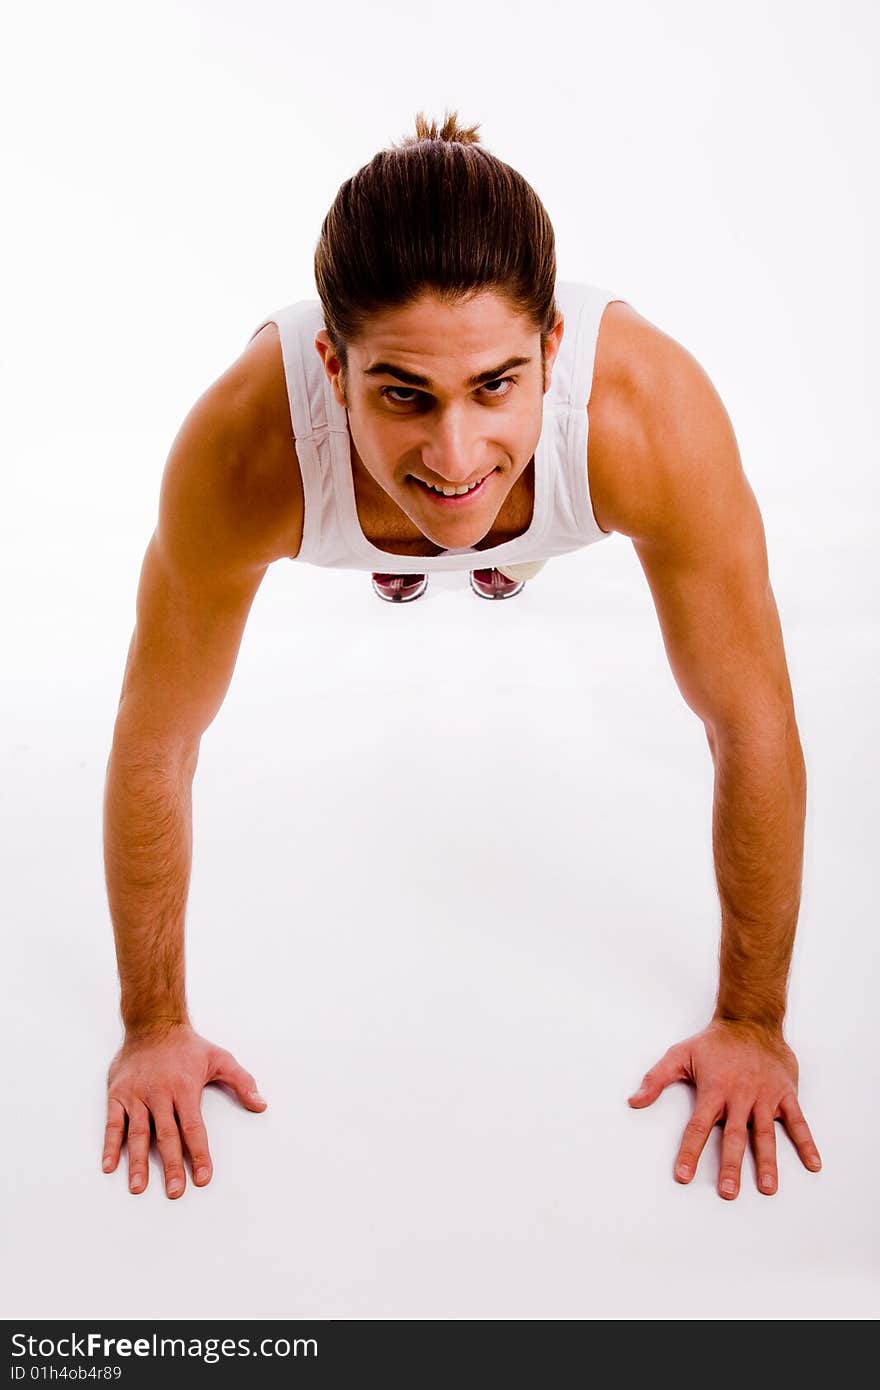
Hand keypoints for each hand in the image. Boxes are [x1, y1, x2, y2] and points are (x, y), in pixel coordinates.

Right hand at [102, 1022, 266, 1198]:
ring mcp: (136, 1096)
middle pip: (166, 1136)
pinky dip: (110, 1146)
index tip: (203, 1177)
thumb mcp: (220, 1058)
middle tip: (175, 1192)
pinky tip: (110, 1167)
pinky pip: (112, 1124)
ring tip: (139, 1188)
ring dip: (138, 1163)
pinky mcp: (117, 1095)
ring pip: (137, 1134)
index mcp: (184, 1088)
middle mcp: (159, 1094)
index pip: (194, 1128)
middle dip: (171, 1166)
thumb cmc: (188, 1046)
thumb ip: (242, 1082)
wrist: (152, 1023)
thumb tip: (261, 1105)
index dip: (199, 1154)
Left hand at [628, 1017, 821, 1198]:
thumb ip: (656, 1079)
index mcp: (714, 1090)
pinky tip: (813, 1165)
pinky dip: (806, 1143)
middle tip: (728, 1193)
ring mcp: (764, 1096)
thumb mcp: (679, 1054)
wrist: (751, 1020)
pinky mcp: (785, 1094)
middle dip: (730, 1166)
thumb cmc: (714, 1042)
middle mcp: (740, 1096)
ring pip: (765, 1134)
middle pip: (734, 1137)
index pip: (698, 1126)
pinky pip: (798, 1122)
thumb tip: (634, 1101)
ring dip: (767, 1162)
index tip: (683, 1176)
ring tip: (767, 1188)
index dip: (690, 1152)